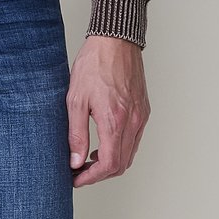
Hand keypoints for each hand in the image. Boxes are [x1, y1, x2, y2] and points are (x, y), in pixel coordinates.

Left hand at [66, 34, 149, 186]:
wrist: (115, 40)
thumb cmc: (94, 63)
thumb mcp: (76, 98)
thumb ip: (76, 132)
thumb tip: (75, 160)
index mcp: (115, 120)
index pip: (109, 164)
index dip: (91, 177)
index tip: (77, 178)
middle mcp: (132, 121)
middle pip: (121, 164)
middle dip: (100, 173)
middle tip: (80, 170)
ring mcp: (141, 116)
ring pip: (130, 154)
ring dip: (111, 162)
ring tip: (89, 157)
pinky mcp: (144, 110)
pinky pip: (135, 139)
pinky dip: (121, 148)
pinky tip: (105, 141)